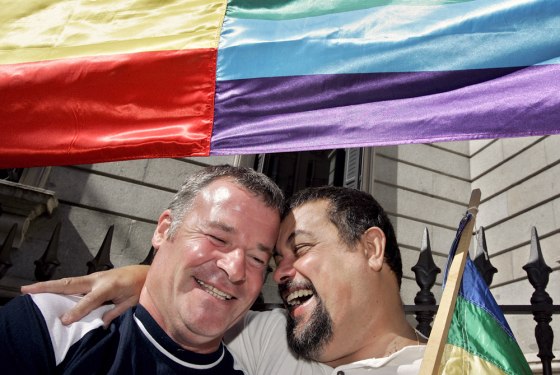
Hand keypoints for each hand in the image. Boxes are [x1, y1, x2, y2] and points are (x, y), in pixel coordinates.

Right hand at [21, 265, 148, 325]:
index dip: (77, 311)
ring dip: (50, 285)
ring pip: (69, 282)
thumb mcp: (131, 302)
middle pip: (70, 283)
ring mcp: (94, 277)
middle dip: (49, 287)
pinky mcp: (93, 278)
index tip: (64, 321)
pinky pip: (74, 283)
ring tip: (31, 289)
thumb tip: (100, 324)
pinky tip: (49, 290)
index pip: (89, 300)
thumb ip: (115, 312)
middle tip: (28, 290)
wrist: (146, 272)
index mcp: (109, 285)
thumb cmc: (140, 287)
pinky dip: (60, 286)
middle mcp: (98, 278)